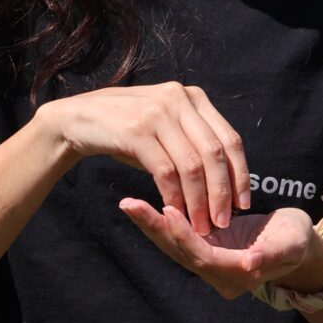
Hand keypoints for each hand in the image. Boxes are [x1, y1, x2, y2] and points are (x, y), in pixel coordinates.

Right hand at [38, 82, 248, 232]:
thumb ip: (194, 141)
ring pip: (192, 166)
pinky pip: (165, 172)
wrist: (80, 119)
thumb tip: (227, 179)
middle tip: (222, 222)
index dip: (240, 175)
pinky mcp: (136, 131)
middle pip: (215, 154)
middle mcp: (179, 99)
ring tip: (200, 225)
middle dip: (222, 193)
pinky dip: (173, 197)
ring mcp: (158, 113)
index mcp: (194, 97)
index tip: (243, 204)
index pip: (230, 139)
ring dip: (199, 201)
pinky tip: (174, 213)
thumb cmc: (128, 129)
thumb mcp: (167, 126)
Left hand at [118, 200, 322, 302]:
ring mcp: (210, 264)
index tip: (168, 210)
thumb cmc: (298, 240)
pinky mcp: (205, 249)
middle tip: (130, 205)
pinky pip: (178, 238)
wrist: (297, 245)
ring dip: (151, 225)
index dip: (184, 236)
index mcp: (239, 275)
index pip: (203, 258)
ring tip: (128, 203)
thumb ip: (271, 254)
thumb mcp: (292, 243)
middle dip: (155, 229)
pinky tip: (141, 206)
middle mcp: (218, 276)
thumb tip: (250, 264)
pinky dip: (160, 222)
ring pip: (174, 247)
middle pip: (180, 254)